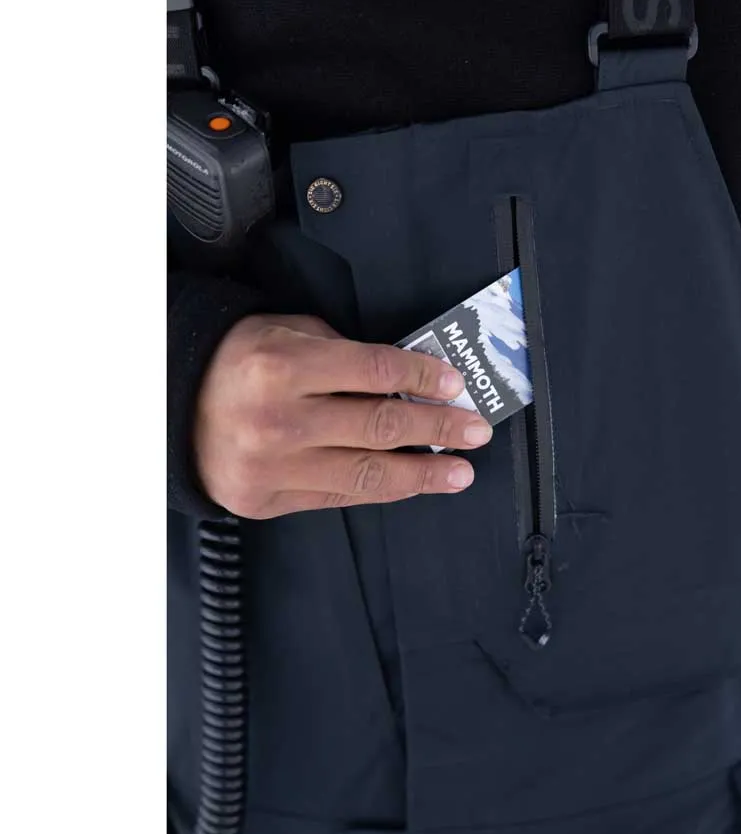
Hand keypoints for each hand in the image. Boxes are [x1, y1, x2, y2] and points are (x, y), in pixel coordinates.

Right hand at [194, 314, 492, 518]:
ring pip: (366, 474)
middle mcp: (278, 421)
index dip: (421, 380)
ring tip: (459, 472)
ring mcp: (273, 467)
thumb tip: (408, 379)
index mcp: (282, 367)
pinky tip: (412, 484)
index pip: (373, 372)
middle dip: (437, 429)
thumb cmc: (236, 362)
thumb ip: (344, 354)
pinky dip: (383, 490)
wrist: (173, 406)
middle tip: (474, 430)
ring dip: (423, 474)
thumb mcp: (286, 333)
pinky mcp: (268, 500)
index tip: (454, 385)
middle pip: (379, 427)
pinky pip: (340, 496)